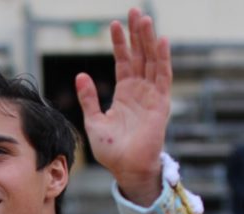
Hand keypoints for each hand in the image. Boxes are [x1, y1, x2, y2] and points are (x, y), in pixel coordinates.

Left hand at [75, 8, 170, 205]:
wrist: (126, 168)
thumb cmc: (111, 150)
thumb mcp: (94, 121)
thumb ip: (89, 98)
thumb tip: (80, 75)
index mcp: (124, 93)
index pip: (123, 61)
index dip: (120, 43)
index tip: (114, 24)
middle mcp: (140, 91)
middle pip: (140, 55)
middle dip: (137, 34)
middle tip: (134, 11)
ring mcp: (151, 96)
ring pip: (152, 61)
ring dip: (149, 40)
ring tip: (145, 19)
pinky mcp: (161, 104)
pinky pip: (163, 77)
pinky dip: (163, 59)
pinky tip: (161, 41)